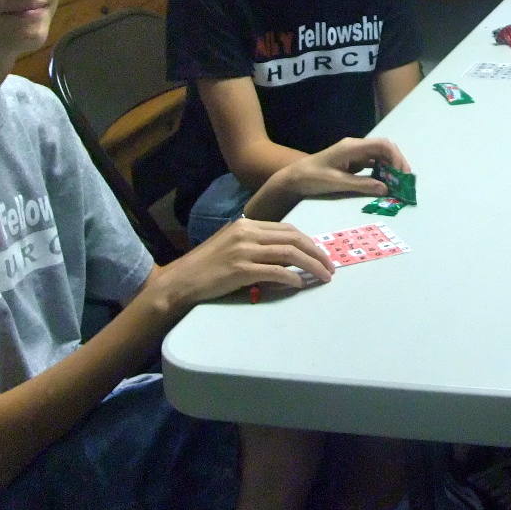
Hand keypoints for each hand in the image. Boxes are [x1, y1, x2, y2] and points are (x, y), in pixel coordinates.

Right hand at [158, 217, 333, 308]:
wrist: (180, 281)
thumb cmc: (206, 267)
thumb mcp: (231, 246)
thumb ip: (256, 245)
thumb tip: (286, 255)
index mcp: (246, 225)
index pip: (287, 229)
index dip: (308, 241)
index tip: (321, 254)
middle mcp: (247, 233)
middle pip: (293, 238)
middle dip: (316, 252)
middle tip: (330, 267)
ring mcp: (243, 250)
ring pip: (289, 254)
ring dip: (311, 265)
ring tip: (324, 277)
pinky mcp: (240, 270)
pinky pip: (275, 272)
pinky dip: (292, 277)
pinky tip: (300, 284)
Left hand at [243, 137, 410, 223]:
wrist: (294, 178)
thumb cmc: (313, 178)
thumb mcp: (337, 183)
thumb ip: (362, 185)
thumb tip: (386, 188)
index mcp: (352, 147)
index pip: (383, 145)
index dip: (397, 158)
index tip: (402, 175)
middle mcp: (355, 147)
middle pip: (385, 148)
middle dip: (397, 162)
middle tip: (404, 181)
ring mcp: (354, 154)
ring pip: (380, 156)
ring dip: (390, 167)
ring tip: (397, 184)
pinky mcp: (352, 162)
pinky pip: (372, 163)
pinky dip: (381, 171)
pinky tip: (384, 183)